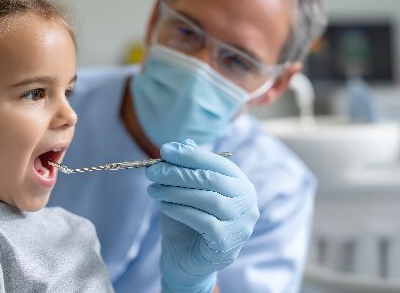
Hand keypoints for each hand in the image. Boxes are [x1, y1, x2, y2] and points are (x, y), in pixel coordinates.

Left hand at [146, 140, 259, 292]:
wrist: (184, 258)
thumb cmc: (186, 219)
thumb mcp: (184, 190)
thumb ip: (187, 168)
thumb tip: (183, 142)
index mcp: (239, 182)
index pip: (217, 163)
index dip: (191, 155)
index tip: (165, 150)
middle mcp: (247, 201)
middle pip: (212, 180)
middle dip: (178, 173)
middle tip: (152, 171)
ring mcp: (241, 224)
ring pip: (208, 200)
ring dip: (176, 192)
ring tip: (153, 190)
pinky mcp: (228, 243)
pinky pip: (204, 221)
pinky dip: (180, 211)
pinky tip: (163, 206)